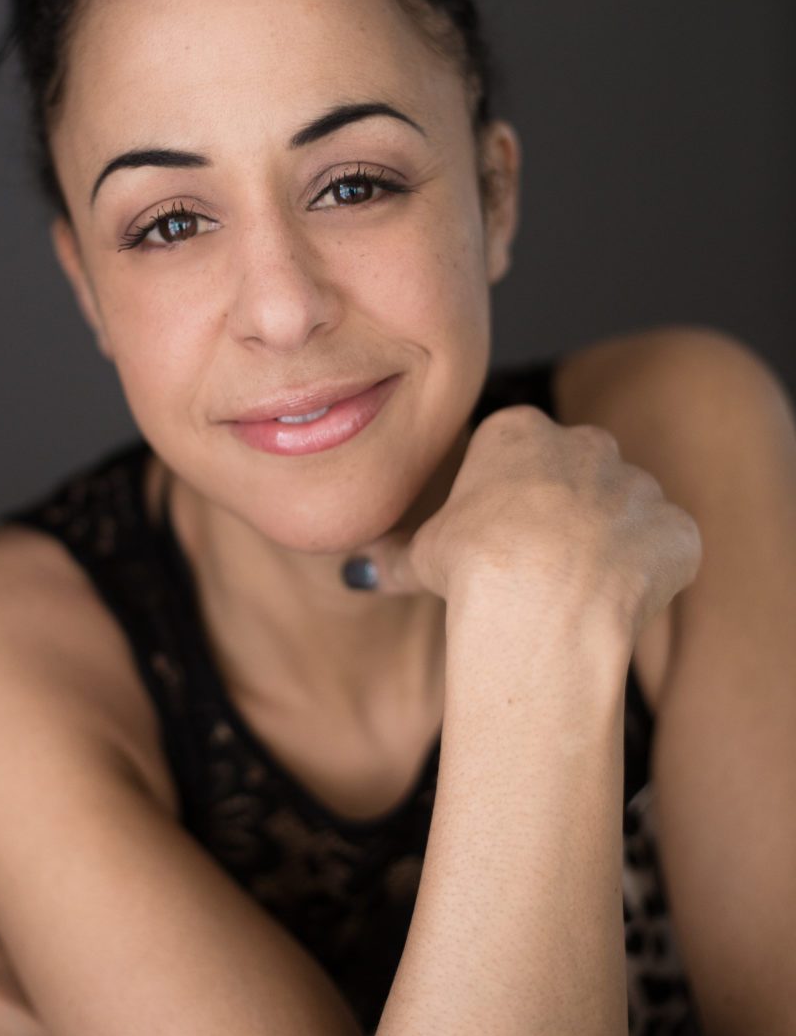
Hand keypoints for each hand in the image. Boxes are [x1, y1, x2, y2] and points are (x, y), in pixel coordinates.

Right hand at [352, 404, 701, 657]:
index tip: (495, 540)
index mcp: (519, 432)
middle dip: (563, 511)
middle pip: (576, 471)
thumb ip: (397, 556)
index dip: (504, 501)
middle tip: (537, 566)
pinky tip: (616, 604)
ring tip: (575, 591)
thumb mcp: (421, 556)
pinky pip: (665, 547)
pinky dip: (648, 574)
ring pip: (623, 508)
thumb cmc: (473, 568)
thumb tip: (360, 571)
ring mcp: (637, 484)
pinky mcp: (675, 528)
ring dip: (607, 542)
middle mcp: (584, 443)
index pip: (516, 454)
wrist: (542, 599)